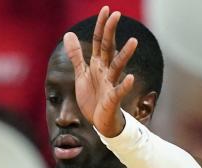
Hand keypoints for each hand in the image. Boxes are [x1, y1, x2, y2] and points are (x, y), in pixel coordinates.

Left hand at [62, 6, 138, 137]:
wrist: (99, 122)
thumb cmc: (92, 98)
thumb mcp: (81, 74)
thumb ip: (76, 55)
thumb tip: (68, 34)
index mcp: (97, 64)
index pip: (99, 41)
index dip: (101, 26)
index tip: (106, 8)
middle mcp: (105, 71)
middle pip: (108, 48)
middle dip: (111, 32)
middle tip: (117, 14)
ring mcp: (110, 84)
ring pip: (117, 67)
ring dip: (125, 54)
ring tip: (133, 41)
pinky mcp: (112, 99)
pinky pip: (119, 91)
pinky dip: (124, 85)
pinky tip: (131, 78)